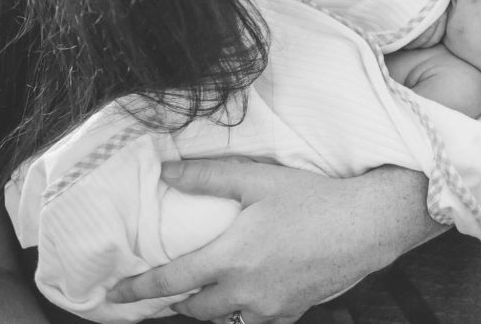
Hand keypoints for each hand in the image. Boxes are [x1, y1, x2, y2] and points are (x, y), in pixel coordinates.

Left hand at [108, 160, 428, 322]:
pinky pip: (254, 321)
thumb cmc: (313, 199)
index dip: (137, 290)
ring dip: (208, 307)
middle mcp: (244, 292)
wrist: (366, 226)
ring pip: (223, 318)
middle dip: (175, 301)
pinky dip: (241, 311)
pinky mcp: (291, 313)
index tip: (114, 293)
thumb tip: (166, 171)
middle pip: (193, 309)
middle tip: (165, 290)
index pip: (169, 282)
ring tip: (204, 291)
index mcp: (230, 259)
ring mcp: (269, 308)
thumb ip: (207, 176)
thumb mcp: (257, 179)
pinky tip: (247, 293)